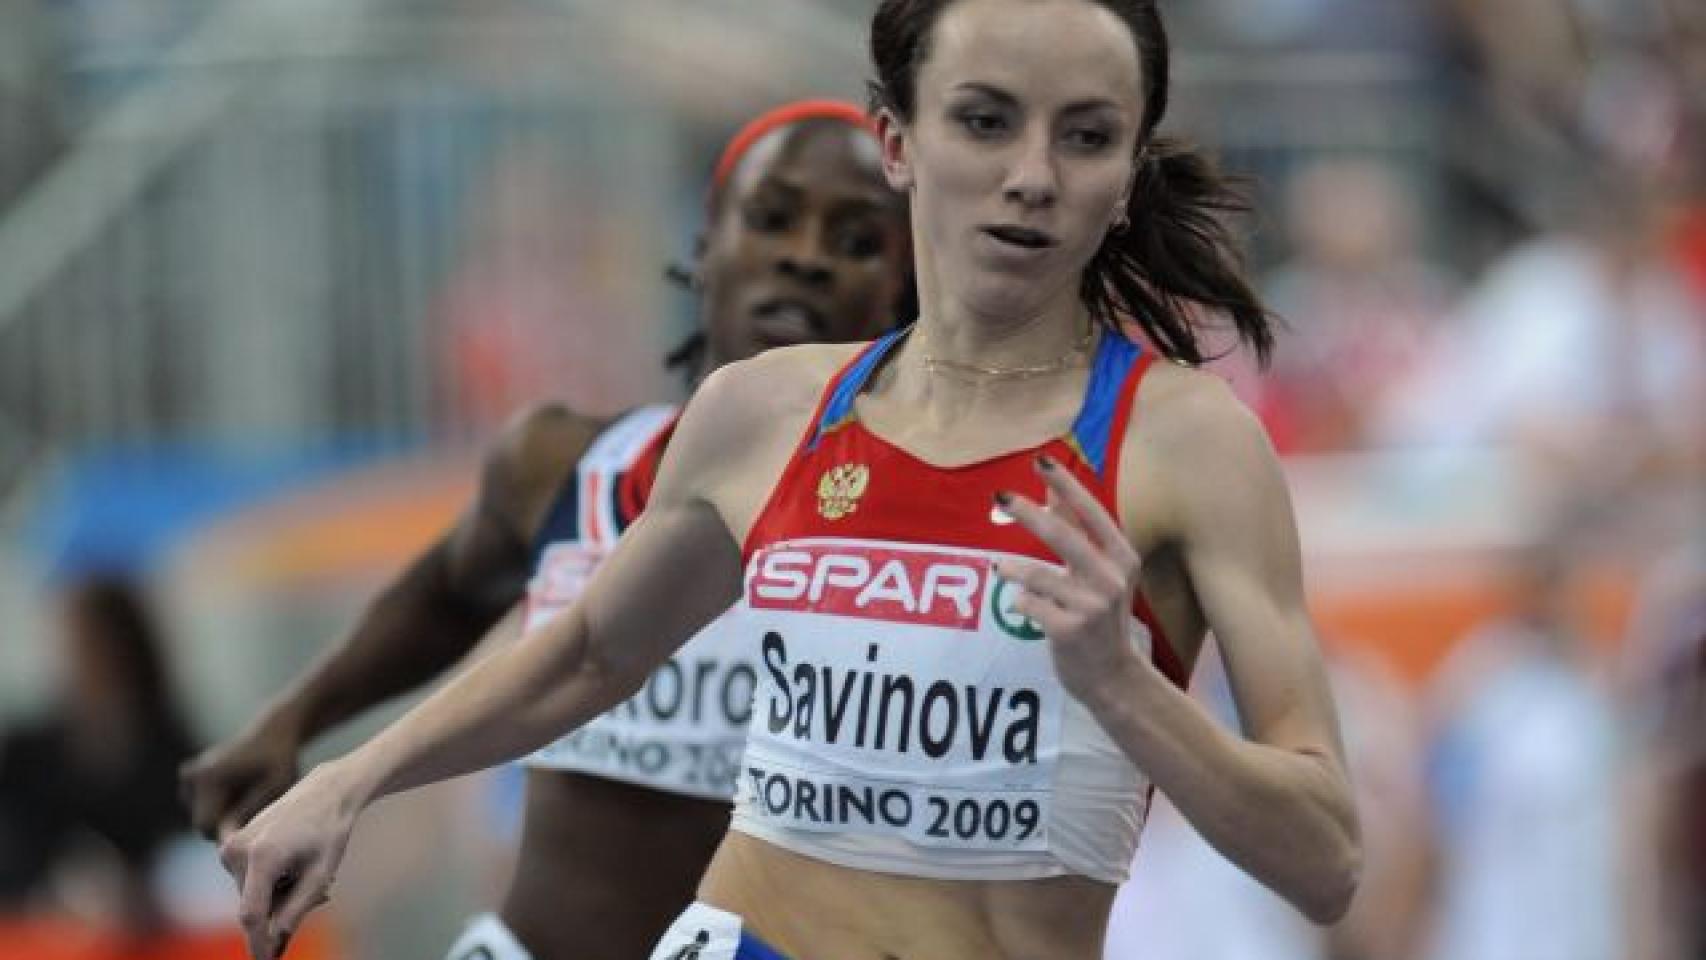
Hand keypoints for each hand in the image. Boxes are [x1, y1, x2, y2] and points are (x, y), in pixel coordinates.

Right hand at [182, 713, 302, 841]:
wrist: (273, 733)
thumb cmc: (280, 760)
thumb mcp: (276, 785)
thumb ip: (250, 810)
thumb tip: (226, 838)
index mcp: (208, 777)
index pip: (205, 825)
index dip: (228, 832)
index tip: (252, 824)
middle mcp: (191, 777)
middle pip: (202, 824)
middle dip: (227, 824)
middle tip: (257, 809)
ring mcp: (188, 778)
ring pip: (203, 817)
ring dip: (225, 815)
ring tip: (250, 796)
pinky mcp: (189, 779)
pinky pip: (202, 808)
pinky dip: (220, 806)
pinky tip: (239, 791)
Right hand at [220, 761, 361, 959]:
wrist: (324, 792)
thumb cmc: (329, 831)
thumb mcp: (321, 874)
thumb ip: (296, 909)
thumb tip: (274, 940)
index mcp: (262, 856)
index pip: (251, 915)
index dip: (258, 944)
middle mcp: (237, 851)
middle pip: (255, 906)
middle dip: (282, 912)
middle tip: (323, 895)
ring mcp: (229, 848)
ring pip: (252, 895)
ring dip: (278, 896)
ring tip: (308, 874)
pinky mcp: (229, 847)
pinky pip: (248, 881)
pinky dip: (270, 884)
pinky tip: (294, 868)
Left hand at [992, 454, 1150, 705]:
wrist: (1112, 676)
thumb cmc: (1101, 616)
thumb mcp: (1100, 572)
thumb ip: (1077, 531)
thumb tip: (1052, 488)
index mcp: (1122, 558)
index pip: (1091, 513)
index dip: (1066, 485)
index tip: (1041, 461)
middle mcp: (1110, 578)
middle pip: (1062, 535)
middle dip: (1028, 513)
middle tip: (1001, 497)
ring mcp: (1091, 606)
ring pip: (1037, 574)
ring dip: (1012, 569)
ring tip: (1000, 568)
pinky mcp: (1069, 630)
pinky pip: (1029, 605)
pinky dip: (1020, 603)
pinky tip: (1023, 608)